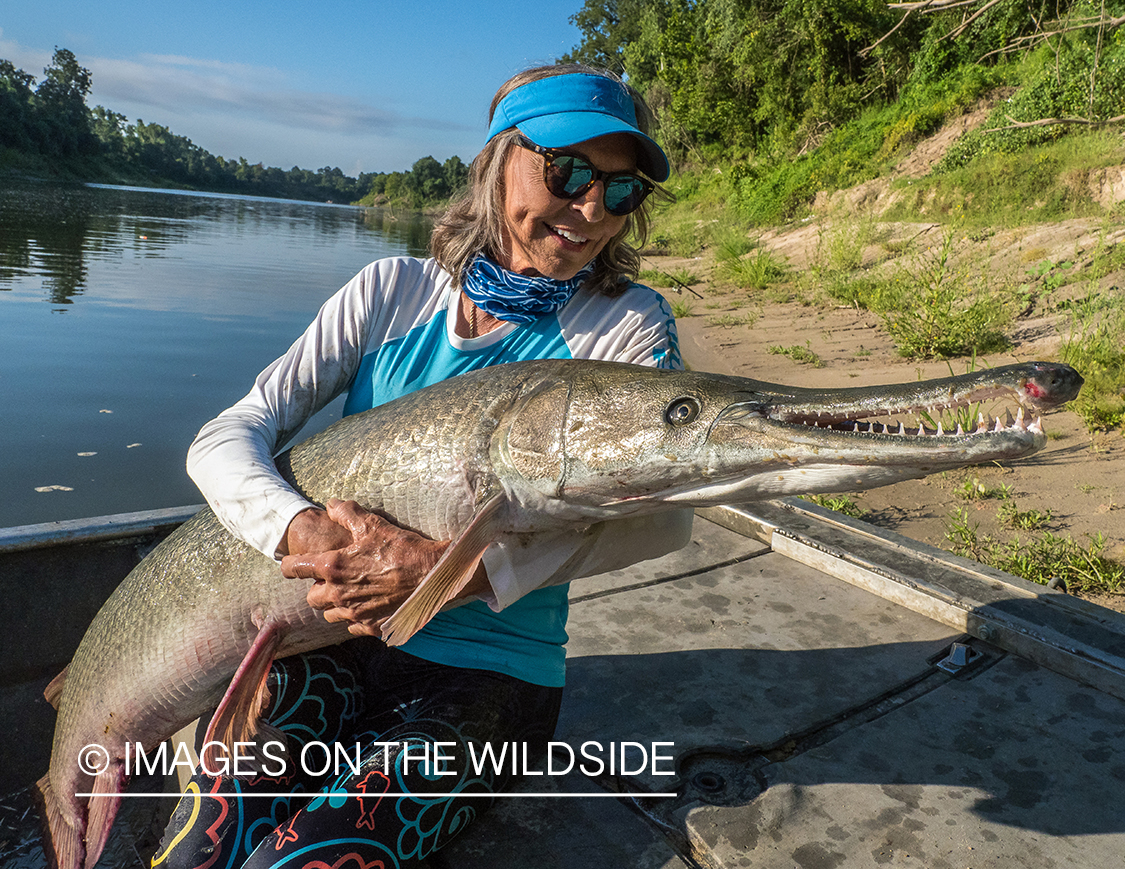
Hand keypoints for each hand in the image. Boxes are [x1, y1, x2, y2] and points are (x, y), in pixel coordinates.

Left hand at [281, 499, 448, 636]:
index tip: (291, 565)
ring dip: (335, 604)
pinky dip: (355, 617)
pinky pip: (352, 626)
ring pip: (330, 614)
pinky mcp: (371, 627)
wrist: (432, 575)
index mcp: (333, 567)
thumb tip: (330, 505)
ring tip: (351, 592)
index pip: (294, 569)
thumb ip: (346, 513)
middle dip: (317, 588)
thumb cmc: (402, 548)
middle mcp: (338, 594)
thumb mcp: (373, 524)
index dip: (289, 565)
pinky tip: (368, 605)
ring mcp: (354, 613)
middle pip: (311, 598)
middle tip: (332, 578)